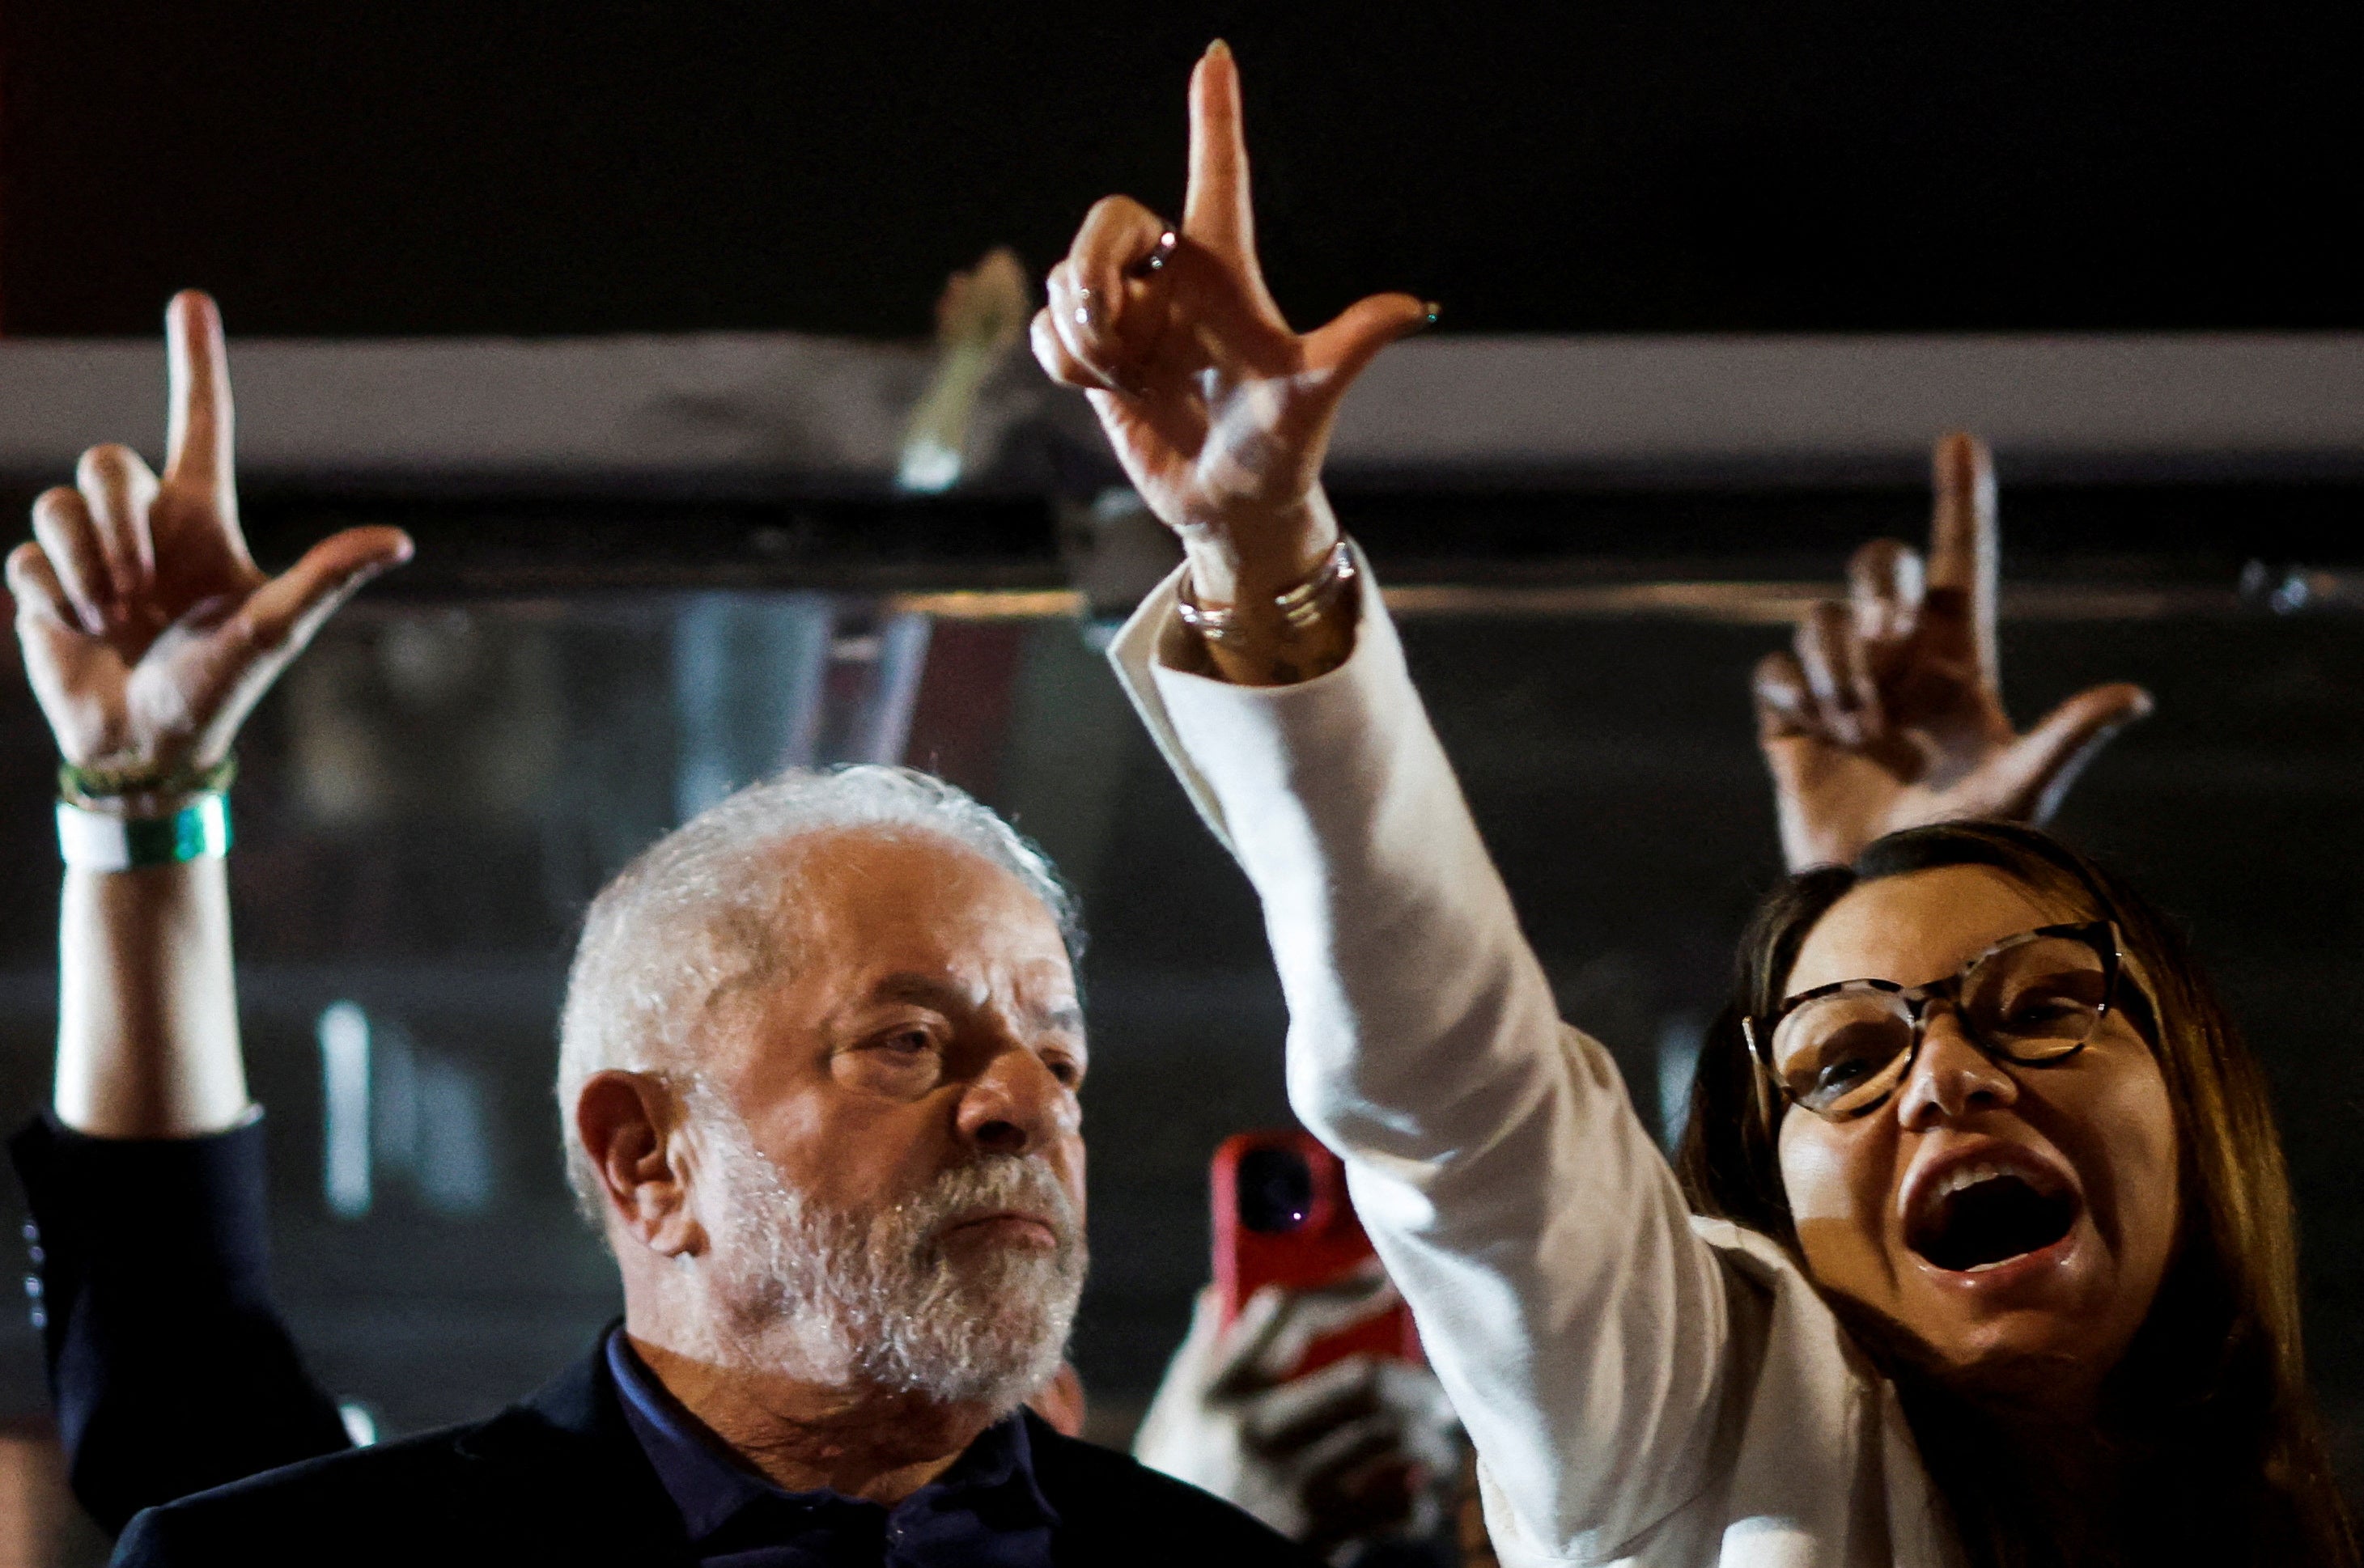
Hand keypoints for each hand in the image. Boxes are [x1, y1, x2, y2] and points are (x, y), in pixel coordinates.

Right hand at [6, 292, 411, 783]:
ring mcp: (88, 551)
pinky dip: (53, 596)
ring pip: (59, 503)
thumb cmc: (220, 689)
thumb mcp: (276, 629)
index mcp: (201, 520)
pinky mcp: (38, 583)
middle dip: (119, 519)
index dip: (197, 363)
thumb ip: (326, 577)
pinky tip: (80, 628)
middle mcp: (144, 524)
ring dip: (87, 562)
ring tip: (117, 614)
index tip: (192, 300)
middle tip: (142, 587)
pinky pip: (23, 556)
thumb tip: (401, 540)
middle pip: (108, 460)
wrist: (148, 748)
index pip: (201, 424)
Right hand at [1030, 41, 1429, 613]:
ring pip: (1065, 276)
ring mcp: (1130, 317)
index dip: (1216, 117)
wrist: (1232, 509)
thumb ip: (1354, 343)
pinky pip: (1045, 331)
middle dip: (1093, 265)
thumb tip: (1417, 305)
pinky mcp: (1092, 356)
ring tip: (1127, 375)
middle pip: (1109, 217)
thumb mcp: (1314, 395)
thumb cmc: (1282, 449)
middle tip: (1116, 329)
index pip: (1220, 178)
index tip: (1218, 55)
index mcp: (1227, 272)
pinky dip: (1063, 358)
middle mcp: (1174, 282)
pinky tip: (1102, 388)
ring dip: (1084, 330)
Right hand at [1132, 1276, 1460, 1556]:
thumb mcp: (1172, 1418)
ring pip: (1388, 1436)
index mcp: (1215, 1393)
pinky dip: (1417, 1501)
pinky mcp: (1317, 1534)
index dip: (1343, 1289)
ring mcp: (1288, 1485)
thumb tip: (1218, 1295)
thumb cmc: (1181, 1482)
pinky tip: (1415, 1499)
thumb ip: (1199, 1357)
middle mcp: (1253, 1433)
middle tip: (1438, 1390)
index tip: (1383, 1279)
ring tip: (1434, 1443)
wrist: (1177, 1565)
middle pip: (1361, 1379)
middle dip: (1413, 1380)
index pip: (1284, 1314)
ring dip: (1425, 1438)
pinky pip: (1394, 1505)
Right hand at [1753, 432, 2151, 870]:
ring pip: (1819, 620)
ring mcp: (1842, 689)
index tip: (1960, 440)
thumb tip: (2134, 695)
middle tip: (1892, 630)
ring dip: (1839, 661)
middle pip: (1877, 570)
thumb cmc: (1966, 850)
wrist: (1885, 898)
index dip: (1961, 499)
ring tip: (1860, 723)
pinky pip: (1776, 672)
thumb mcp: (2023, 790)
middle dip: (1879, 584)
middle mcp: (1899, 662)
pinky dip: (1798, 692)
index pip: (1960, 562)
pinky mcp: (1790, 721)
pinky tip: (1822, 732)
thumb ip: (2068, 735)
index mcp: (1959, 662)